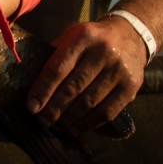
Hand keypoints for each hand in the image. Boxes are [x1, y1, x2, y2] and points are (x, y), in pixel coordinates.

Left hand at [25, 17, 145, 134]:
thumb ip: (54, 54)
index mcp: (83, 37)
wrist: (131, 35)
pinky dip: (88, 124)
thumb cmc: (92, 39)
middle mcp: (103, 52)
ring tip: (55, 126)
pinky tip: (74, 128)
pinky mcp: (131, 87)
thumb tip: (31, 82)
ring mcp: (120, 70)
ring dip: (69, 119)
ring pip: (89, 102)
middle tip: (41, 120)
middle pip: (73, 87)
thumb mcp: (72, 36)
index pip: (58, 68)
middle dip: (54, 108)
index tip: (32, 107)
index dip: (43, 90)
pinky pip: (107, 112)